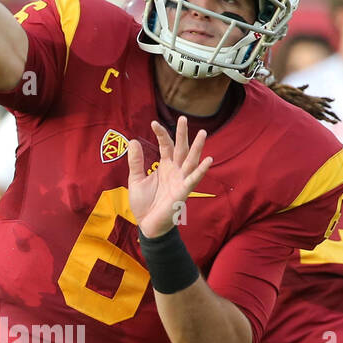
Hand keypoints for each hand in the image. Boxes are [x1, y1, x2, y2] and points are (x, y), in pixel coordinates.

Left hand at [127, 118, 212, 238]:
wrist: (147, 224)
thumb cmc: (144, 203)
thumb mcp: (135, 179)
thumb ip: (136, 161)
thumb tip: (133, 140)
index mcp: (164, 166)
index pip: (165, 145)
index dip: (161, 134)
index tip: (153, 123)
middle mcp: (175, 170)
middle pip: (181, 148)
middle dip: (182, 134)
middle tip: (184, 118)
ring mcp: (180, 180)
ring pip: (191, 160)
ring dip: (197, 147)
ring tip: (203, 133)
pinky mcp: (183, 191)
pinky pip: (193, 179)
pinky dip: (201, 170)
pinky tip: (209, 160)